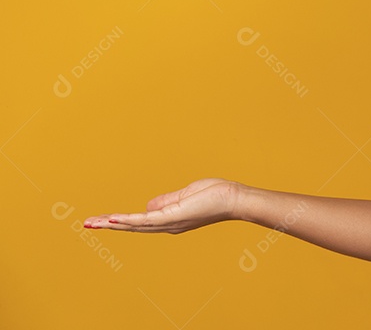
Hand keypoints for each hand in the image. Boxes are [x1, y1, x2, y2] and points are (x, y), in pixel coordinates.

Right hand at [83, 178, 240, 233]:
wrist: (233, 199)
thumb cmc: (214, 195)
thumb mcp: (185, 196)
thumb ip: (166, 201)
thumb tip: (148, 206)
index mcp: (169, 220)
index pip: (139, 222)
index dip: (120, 222)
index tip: (100, 220)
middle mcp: (167, 225)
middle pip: (132, 227)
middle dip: (109, 225)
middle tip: (86, 224)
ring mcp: (169, 222)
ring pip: (135, 225)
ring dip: (112, 223)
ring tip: (92, 222)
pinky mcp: (174, 216)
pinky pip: (147, 220)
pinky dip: (129, 220)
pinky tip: (114, 219)